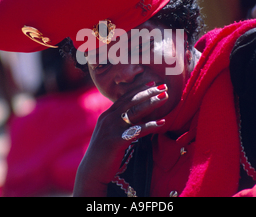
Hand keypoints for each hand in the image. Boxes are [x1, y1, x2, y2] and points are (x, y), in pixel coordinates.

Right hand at [73, 82, 168, 196]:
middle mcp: (108, 119)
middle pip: (131, 101)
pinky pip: (137, 131)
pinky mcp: (116, 140)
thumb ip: (118, 124)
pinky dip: (150, 126)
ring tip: (164, 98)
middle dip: (148, 92)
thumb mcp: (109, 134)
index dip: (138, 89)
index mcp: (107, 116)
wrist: (91, 172)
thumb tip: (134, 118)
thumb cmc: (103, 155)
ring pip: (135, 112)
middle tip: (163, 86)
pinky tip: (161, 123)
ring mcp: (112, 129)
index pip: (124, 97)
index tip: (152, 83)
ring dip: (151, 103)